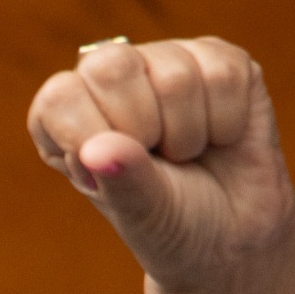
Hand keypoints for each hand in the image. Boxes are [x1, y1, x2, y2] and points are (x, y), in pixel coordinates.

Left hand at [27, 37, 294, 293]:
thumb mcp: (141, 216)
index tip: (112, 174)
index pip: (60, 96)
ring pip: (175, 75)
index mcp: (67, 116)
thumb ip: (121, 181)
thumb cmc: (172, 226)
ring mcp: (164, 61)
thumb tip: (97, 148)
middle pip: (112, 66)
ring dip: (189, 134)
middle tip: (158, 160)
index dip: (91, 136)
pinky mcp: (218, 58)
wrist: (234, 236)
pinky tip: (220, 136)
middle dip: (144, 128)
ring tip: (189, 154)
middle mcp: (109, 79)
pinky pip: (224, 74)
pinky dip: (228, 120)